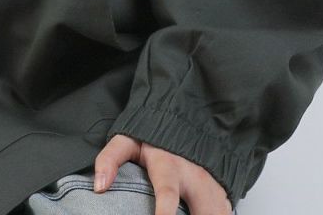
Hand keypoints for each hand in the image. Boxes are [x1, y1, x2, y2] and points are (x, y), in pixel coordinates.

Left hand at [94, 134, 232, 214]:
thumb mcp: (128, 139)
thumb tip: (98, 186)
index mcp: (168, 166)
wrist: (186, 117)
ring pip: (217, 213)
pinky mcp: (222, 193)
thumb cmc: (155, 133)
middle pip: (203, 210)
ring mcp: (211, 186)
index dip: (165, 213)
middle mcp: (194, 177)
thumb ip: (110, 159)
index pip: (167, 193)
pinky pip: (225, 213)